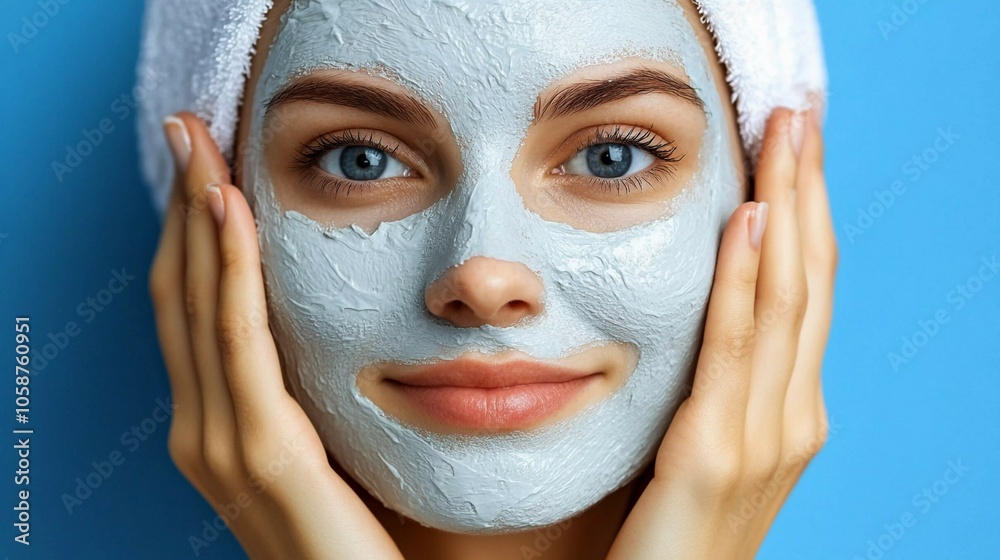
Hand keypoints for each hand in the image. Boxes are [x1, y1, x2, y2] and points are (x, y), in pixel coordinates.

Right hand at [149, 113, 402, 558]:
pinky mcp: (258, 451)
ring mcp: (219, 442)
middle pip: (178, 294)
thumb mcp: (319, 450)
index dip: (187, 232)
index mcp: (214, 426)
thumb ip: (302, 398)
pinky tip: (228, 211)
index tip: (199, 165)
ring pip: (197, 304)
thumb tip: (321, 334)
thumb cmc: (349, 534)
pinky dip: (229, 266)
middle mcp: (200, 430)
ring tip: (200, 147)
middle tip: (186, 129)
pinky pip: (237, 339)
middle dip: (179, 205)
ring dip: (196, 218)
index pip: (191, 309)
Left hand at [606, 106, 836, 558]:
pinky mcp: (716, 457)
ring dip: (789, 209)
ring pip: (789, 300)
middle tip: (800, 111)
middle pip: (811, 280)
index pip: (808, 292)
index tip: (798, 144)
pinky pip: (737, 350)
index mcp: (790, 413)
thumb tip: (698, 316)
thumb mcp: (699, 446)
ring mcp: (765, 440)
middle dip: (809, 190)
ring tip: (784, 135)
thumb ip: (711, 388)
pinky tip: (751, 221)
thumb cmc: (669, 531)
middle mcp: (793, 419)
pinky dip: (749, 282)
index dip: (809, 212)